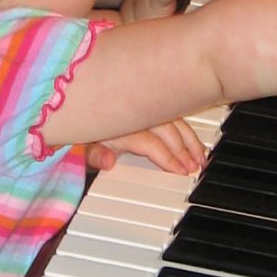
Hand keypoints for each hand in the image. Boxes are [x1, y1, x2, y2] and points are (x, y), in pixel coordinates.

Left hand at [85, 120, 207, 174]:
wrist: (75, 109)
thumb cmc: (81, 135)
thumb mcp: (79, 148)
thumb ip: (93, 156)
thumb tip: (107, 162)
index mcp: (118, 125)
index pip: (150, 142)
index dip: (167, 157)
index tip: (181, 171)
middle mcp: (132, 113)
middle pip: (166, 129)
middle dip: (183, 150)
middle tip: (195, 168)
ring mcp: (141, 108)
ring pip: (173, 120)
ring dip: (189, 139)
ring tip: (201, 158)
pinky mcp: (148, 105)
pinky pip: (171, 114)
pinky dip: (186, 129)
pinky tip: (196, 143)